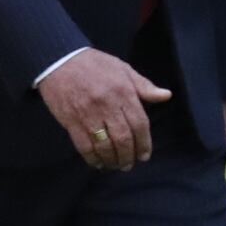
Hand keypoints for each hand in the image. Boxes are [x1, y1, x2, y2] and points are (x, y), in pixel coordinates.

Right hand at [40, 47, 169, 170]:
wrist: (59, 60)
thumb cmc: (94, 64)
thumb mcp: (123, 68)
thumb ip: (144, 86)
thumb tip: (166, 96)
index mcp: (123, 92)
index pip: (139, 123)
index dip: (144, 142)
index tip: (145, 155)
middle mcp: (107, 105)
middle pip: (123, 138)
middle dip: (129, 155)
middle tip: (129, 164)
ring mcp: (88, 115)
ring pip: (104, 145)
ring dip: (112, 160)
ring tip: (116, 165)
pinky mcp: (71, 121)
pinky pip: (84, 146)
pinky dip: (92, 158)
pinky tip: (98, 163)